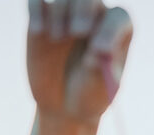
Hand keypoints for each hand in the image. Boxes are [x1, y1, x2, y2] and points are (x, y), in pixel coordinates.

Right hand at [26, 0, 132, 124]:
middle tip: (77, 32)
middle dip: (84, 10)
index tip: (99, 51)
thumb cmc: (89, 94)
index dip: (110, 30)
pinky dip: (36, 10)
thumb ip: (100, 71)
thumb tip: (96, 53)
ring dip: (60, 15)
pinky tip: (39, 31)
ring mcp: (68, 15)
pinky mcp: (43, 18)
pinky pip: (37, 2)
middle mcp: (95, 17)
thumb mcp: (99, 89)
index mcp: (117, 31)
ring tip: (57, 39)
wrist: (64, 105)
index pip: (118, 18)